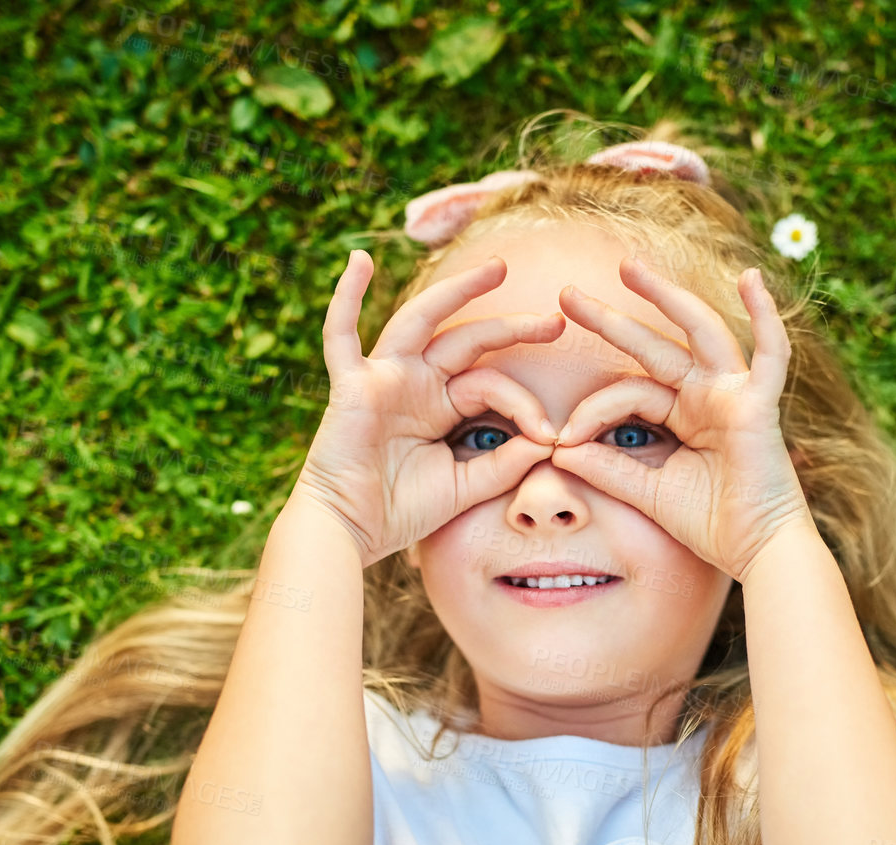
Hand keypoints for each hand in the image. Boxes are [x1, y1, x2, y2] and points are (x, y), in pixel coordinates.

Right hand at [294, 250, 564, 568]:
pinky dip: (345, 298)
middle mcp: (415, 383)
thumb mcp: (467, 486)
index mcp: (442, 405)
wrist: (351, 532)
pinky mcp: (353, 386)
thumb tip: (549, 440)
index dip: (524, 403)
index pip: (492, 384)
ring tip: (498, 268)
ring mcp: (384, 378)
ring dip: (457, 290)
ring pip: (422, 320)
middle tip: (555, 320)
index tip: (552, 434)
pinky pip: (340, 336)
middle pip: (469, 339)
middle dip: (512, 326)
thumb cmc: (402, 512)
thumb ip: (505, 462)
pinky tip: (358, 261)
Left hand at [548, 257, 812, 582]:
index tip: (557, 437)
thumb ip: (605, 467)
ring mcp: (735, 395)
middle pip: (655, 346)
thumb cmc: (708, 525)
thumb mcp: (644, 491)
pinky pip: (771, 352)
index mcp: (683, 414)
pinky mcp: (760, 404)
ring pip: (699, 332)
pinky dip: (766, 315)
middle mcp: (708, 396)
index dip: (591, 410)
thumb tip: (556, 448)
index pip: (629, 392)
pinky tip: (751, 278)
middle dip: (611, 319)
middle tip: (566, 294)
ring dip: (667, 296)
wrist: (755, 553)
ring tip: (627, 267)